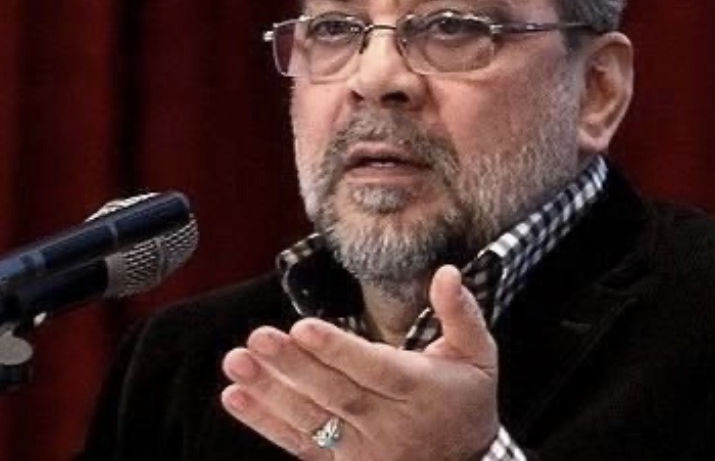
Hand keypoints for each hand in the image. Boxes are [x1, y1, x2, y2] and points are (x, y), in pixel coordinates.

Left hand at [220, 265, 499, 459]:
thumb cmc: (467, 401)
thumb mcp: (478, 355)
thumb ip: (461, 313)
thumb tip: (447, 272)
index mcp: (420, 390)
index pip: (375, 369)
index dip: (338, 350)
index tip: (303, 327)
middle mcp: (390, 424)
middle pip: (336, 394)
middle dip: (293, 366)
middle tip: (257, 338)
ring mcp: (364, 450)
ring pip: (312, 421)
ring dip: (269, 392)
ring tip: (236, 362)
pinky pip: (300, 446)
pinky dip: (265, 422)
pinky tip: (236, 397)